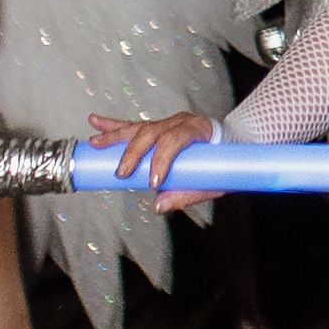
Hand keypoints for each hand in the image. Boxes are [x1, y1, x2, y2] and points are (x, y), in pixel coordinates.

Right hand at [89, 110, 220, 192]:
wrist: (233, 142)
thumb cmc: (223, 161)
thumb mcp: (213, 181)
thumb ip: (187, 195)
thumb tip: (158, 206)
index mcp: (198, 129)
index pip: (175, 140)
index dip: (162, 159)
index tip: (153, 182)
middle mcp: (180, 121)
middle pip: (152, 132)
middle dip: (134, 152)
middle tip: (122, 173)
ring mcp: (167, 122)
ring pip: (139, 127)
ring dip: (115, 135)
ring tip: (95, 142)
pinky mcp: (157, 127)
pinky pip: (133, 126)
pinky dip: (114, 125)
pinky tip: (95, 121)